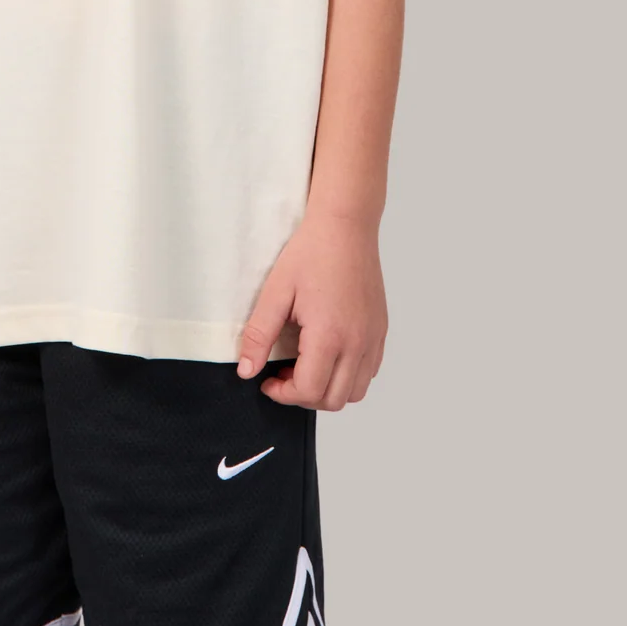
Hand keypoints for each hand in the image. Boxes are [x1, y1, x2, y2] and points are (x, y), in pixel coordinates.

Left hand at [235, 210, 387, 410]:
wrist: (346, 225)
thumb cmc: (311, 252)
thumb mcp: (276, 291)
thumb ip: (259, 335)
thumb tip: (246, 371)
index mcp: (329, 335)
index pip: (309, 390)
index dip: (284, 394)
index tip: (268, 380)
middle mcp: (357, 342)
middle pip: (333, 400)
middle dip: (303, 396)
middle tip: (283, 375)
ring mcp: (372, 337)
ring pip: (354, 392)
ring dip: (328, 390)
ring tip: (307, 366)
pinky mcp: (380, 330)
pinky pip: (369, 372)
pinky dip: (348, 376)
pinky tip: (329, 354)